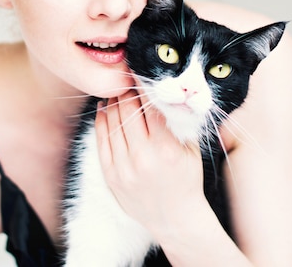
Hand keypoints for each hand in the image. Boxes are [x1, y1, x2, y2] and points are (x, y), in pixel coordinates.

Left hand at [94, 89, 206, 237]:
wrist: (175, 218)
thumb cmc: (187, 180)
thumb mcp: (190, 148)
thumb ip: (178, 121)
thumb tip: (166, 92)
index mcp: (165, 149)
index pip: (149, 107)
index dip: (143, 87)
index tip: (140, 74)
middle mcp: (142, 158)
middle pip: (126, 112)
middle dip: (126, 91)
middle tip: (126, 79)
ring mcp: (123, 169)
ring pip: (112, 123)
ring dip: (113, 103)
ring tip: (115, 91)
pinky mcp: (111, 177)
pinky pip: (101, 141)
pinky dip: (101, 121)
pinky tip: (104, 109)